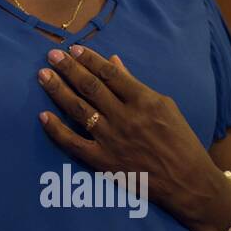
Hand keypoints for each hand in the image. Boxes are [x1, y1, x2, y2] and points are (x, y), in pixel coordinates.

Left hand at [36, 46, 230, 223]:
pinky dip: (56, 129)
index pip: (109, 74)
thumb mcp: (165, 106)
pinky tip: (42, 115)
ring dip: (58, 90)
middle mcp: (125, 117)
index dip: (89, 59)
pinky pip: (73, 143)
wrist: (188, 182)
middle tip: (51, 55)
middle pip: (90, 87)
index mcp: (143, 100)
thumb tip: (113, 61)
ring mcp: (112, 140)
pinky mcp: (103, 161)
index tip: (73, 48)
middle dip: (68, 68)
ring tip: (43, 75)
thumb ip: (135, 84)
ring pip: (78, 109)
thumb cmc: (180, 141)